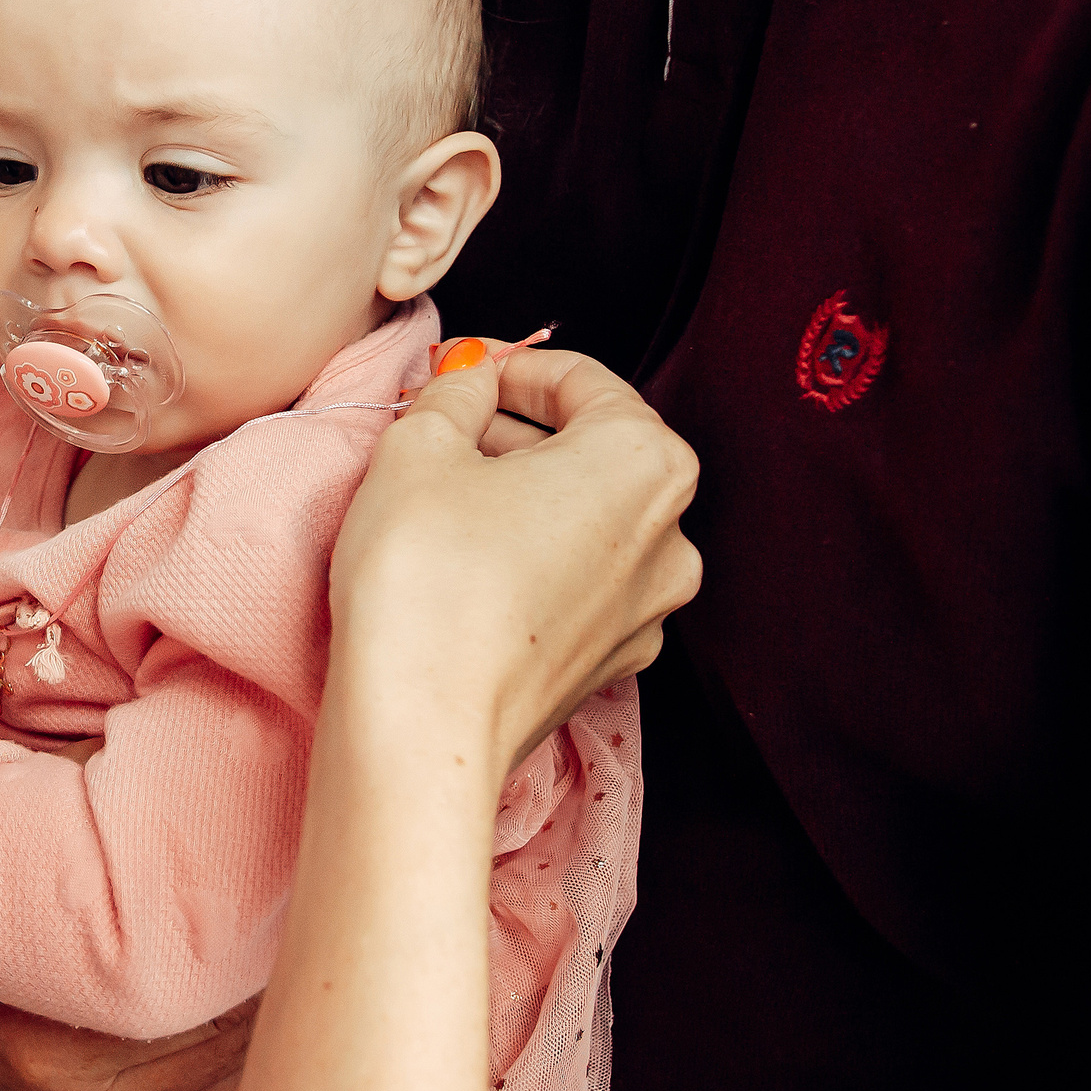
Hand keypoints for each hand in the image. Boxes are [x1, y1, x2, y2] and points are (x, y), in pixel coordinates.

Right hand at [330, 342, 701, 785]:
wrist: (422, 724)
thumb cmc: (426, 579)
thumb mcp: (419, 446)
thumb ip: (456, 391)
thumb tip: (470, 378)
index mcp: (645, 461)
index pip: (583, 381)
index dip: (511, 366)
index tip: (461, 371)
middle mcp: (671, 535)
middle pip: (594, 451)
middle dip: (517, 430)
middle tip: (443, 426)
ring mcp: (648, 609)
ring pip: (589, 519)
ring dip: (525, 494)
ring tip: (446, 493)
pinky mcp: (611, 662)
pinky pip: (579, 581)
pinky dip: (534, 556)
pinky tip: (467, 561)